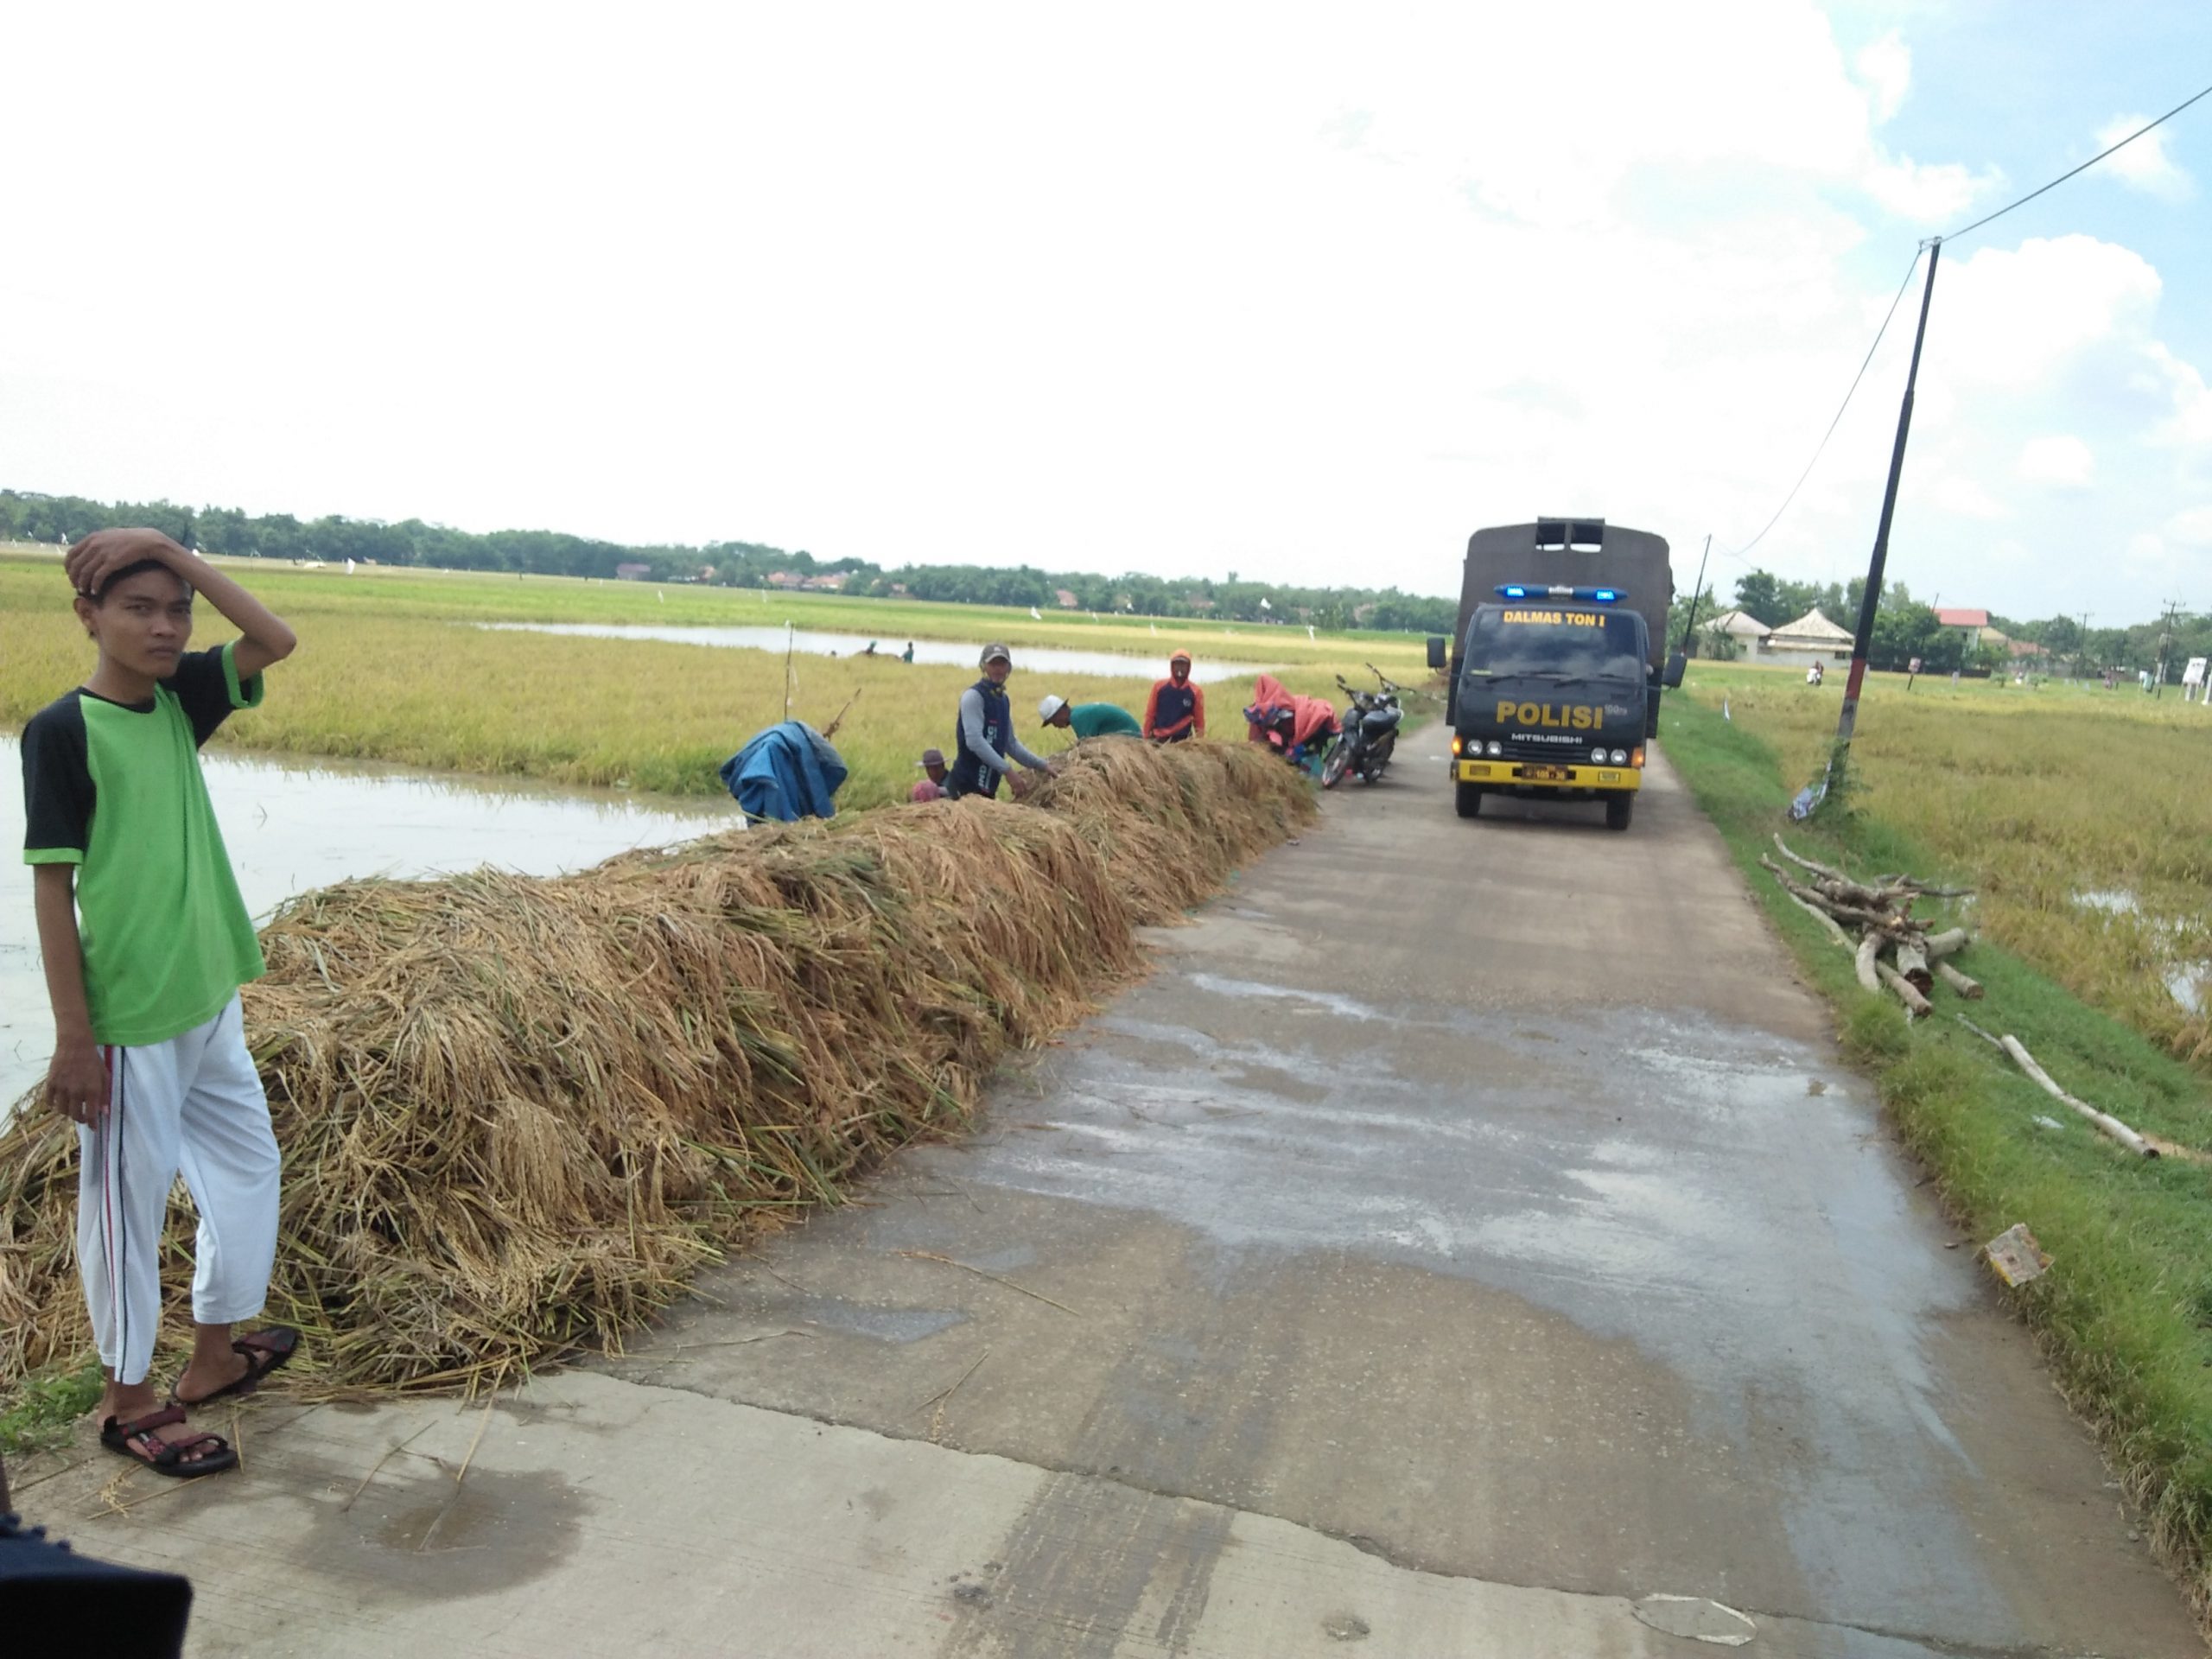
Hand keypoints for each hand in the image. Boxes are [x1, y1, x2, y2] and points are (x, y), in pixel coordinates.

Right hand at [45, 1034, 108, 1125]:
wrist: (75, 1045)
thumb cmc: (93, 1060)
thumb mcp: (105, 1076)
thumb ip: (105, 1094)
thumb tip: (105, 1111)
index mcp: (92, 1090)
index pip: (91, 1114)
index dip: (92, 1123)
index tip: (94, 1128)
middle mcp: (76, 1091)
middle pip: (75, 1115)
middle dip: (80, 1119)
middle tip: (83, 1117)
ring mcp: (62, 1088)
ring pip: (62, 1110)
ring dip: (67, 1113)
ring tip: (71, 1109)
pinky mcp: (50, 1083)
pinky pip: (49, 1101)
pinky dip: (53, 1105)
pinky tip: (58, 1103)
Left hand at [66, 529, 187, 597]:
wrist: (147, 541)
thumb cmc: (130, 540)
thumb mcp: (110, 537)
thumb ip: (97, 543)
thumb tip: (88, 553)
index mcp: (92, 538)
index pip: (71, 555)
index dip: (69, 567)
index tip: (71, 575)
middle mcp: (94, 545)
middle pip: (76, 565)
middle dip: (74, 578)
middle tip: (76, 586)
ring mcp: (103, 553)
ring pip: (85, 573)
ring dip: (83, 584)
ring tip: (84, 590)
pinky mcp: (112, 562)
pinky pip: (97, 577)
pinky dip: (94, 586)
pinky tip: (95, 591)